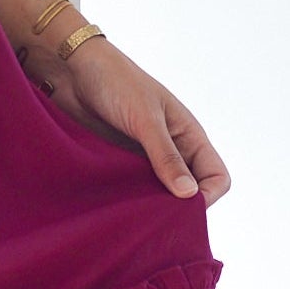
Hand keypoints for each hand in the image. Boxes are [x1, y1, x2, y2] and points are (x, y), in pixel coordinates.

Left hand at [19, 34, 230, 204]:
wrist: (73, 69)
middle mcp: (172, 149)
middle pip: (190, 192)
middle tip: (154, 218)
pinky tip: (116, 206)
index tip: (181, 207)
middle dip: (178, 208)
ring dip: (151, 207)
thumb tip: (189, 195)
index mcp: (189, 135)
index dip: (207, 196)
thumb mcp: (145, 119)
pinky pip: (133, 190)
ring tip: (134, 215)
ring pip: (160, 194)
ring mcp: (145, 158)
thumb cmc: (116, 82)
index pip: (216, 177)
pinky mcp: (119, 162)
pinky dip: (129, 201)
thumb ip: (166, 157)